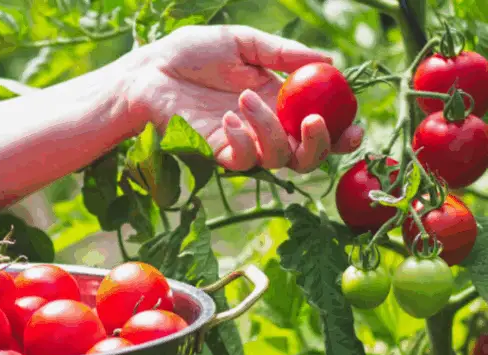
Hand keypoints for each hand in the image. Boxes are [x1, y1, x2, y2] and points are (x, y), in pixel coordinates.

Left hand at [121, 25, 363, 172]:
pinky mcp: (216, 153)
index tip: (354, 126)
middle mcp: (265, 127)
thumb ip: (283, 54)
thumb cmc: (191, 53)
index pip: (316, 125)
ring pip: (278, 158)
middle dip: (319, 145)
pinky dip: (243, 141)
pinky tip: (228, 117)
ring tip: (244, 98)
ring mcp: (242, 143)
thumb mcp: (243, 43)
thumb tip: (328, 61)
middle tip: (315, 122)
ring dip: (272, 130)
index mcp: (277, 101)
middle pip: (305, 155)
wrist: (149, 70)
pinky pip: (243, 161)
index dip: (340, 131)